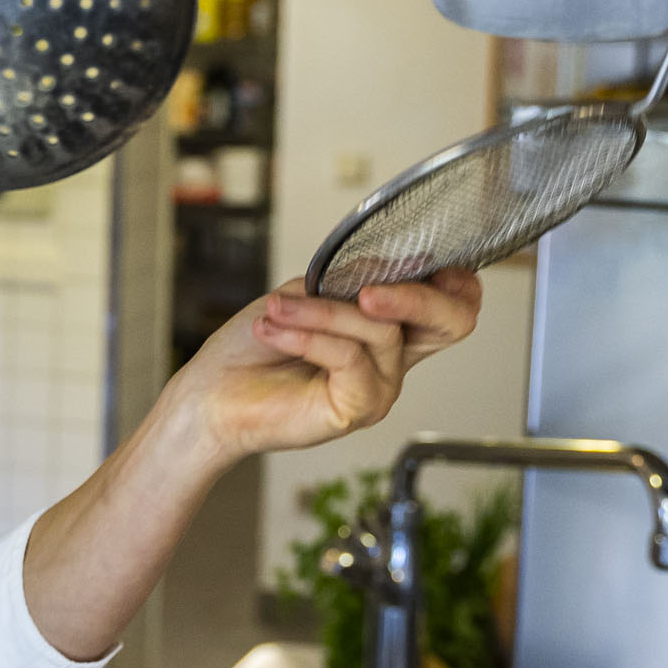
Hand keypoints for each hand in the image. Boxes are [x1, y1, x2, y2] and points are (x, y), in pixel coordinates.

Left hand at [161, 270, 482, 470]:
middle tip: (369, 288)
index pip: (456, 306)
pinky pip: (348, 357)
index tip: (422, 259)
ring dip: (323, 312)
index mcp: (389, 330)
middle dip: (417, 294)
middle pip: (453, 322)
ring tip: (277, 311)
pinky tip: (275, 331)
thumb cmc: (252, 348)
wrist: (211, 394)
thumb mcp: (306, 294)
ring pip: (381, 330)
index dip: (456, 281)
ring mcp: (380, 386)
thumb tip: (393, 265)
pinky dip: (308, 336)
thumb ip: (351, 280)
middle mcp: (393, 360)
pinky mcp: (357, 408)